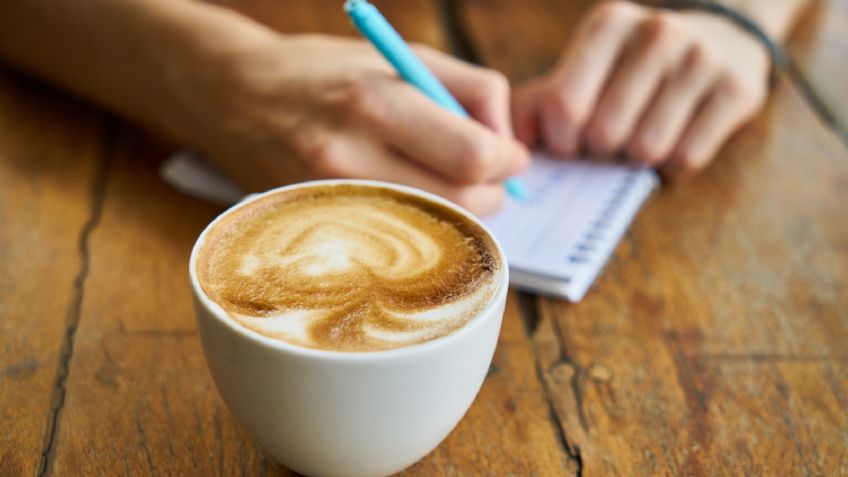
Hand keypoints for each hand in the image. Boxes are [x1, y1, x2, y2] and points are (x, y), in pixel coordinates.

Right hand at [189, 35, 527, 214]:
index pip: (470, 155)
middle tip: (487, 173)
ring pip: (433, 229)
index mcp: (373, 101)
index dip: (506, 159)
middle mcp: (349, 157)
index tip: (509, 154)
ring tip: (447, 181)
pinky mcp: (322, 226)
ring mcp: (331, 200)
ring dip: (459, 210)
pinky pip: (396, 241)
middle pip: (460, 203)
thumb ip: (470, 89)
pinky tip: (412, 197)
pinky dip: (421, 223)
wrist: (233, 97)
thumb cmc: (323, 70)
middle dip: (491, 191)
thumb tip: (509, 142)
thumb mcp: (400, 55)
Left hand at [512, 1, 769, 180]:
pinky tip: (673, 144)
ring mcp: (702, 59)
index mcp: (608, 25)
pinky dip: (672, 168)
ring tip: (639, 140)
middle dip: (600, 152)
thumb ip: (538, 103)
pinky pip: (687, 158)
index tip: (571, 142)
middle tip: (608, 144)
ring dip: (636, 161)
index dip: (562, 141)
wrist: (721, 35)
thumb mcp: (584, 67)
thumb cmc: (631, 66)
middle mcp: (657, 33)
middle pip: (605, 133)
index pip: (564, 106)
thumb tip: (507, 146)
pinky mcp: (738, 89)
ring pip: (647, 149)